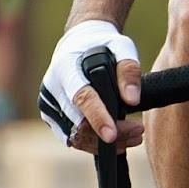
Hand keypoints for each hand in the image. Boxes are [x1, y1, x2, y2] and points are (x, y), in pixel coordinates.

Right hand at [37, 20, 144, 154]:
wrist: (79, 44)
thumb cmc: (102, 45)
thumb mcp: (121, 47)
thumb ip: (129, 71)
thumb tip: (132, 100)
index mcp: (66, 69)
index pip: (81, 98)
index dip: (97, 118)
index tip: (111, 135)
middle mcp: (52, 90)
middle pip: (79, 124)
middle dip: (112, 134)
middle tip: (139, 131)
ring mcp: (49, 106)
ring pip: (76, 137)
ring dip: (106, 144)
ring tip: (134, 136)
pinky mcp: (52, 118)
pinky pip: (74, 138)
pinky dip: (96, 143)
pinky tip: (119, 139)